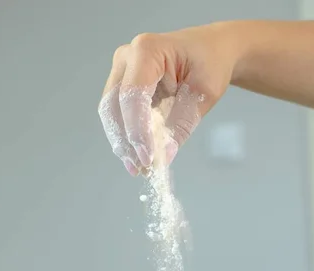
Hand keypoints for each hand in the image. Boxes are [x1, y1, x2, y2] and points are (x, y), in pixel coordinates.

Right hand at [98, 23, 238, 175]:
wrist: (211, 50)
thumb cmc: (211, 63)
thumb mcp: (204, 93)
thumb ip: (182, 123)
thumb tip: (163, 156)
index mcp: (146, 50)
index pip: (132, 95)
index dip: (136, 129)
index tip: (147, 157)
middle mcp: (125, 58)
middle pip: (113, 106)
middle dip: (125, 140)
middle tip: (140, 167)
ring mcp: (119, 72)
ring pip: (110, 114)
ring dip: (122, 142)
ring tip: (139, 166)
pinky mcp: (120, 87)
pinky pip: (117, 115)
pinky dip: (126, 137)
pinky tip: (137, 155)